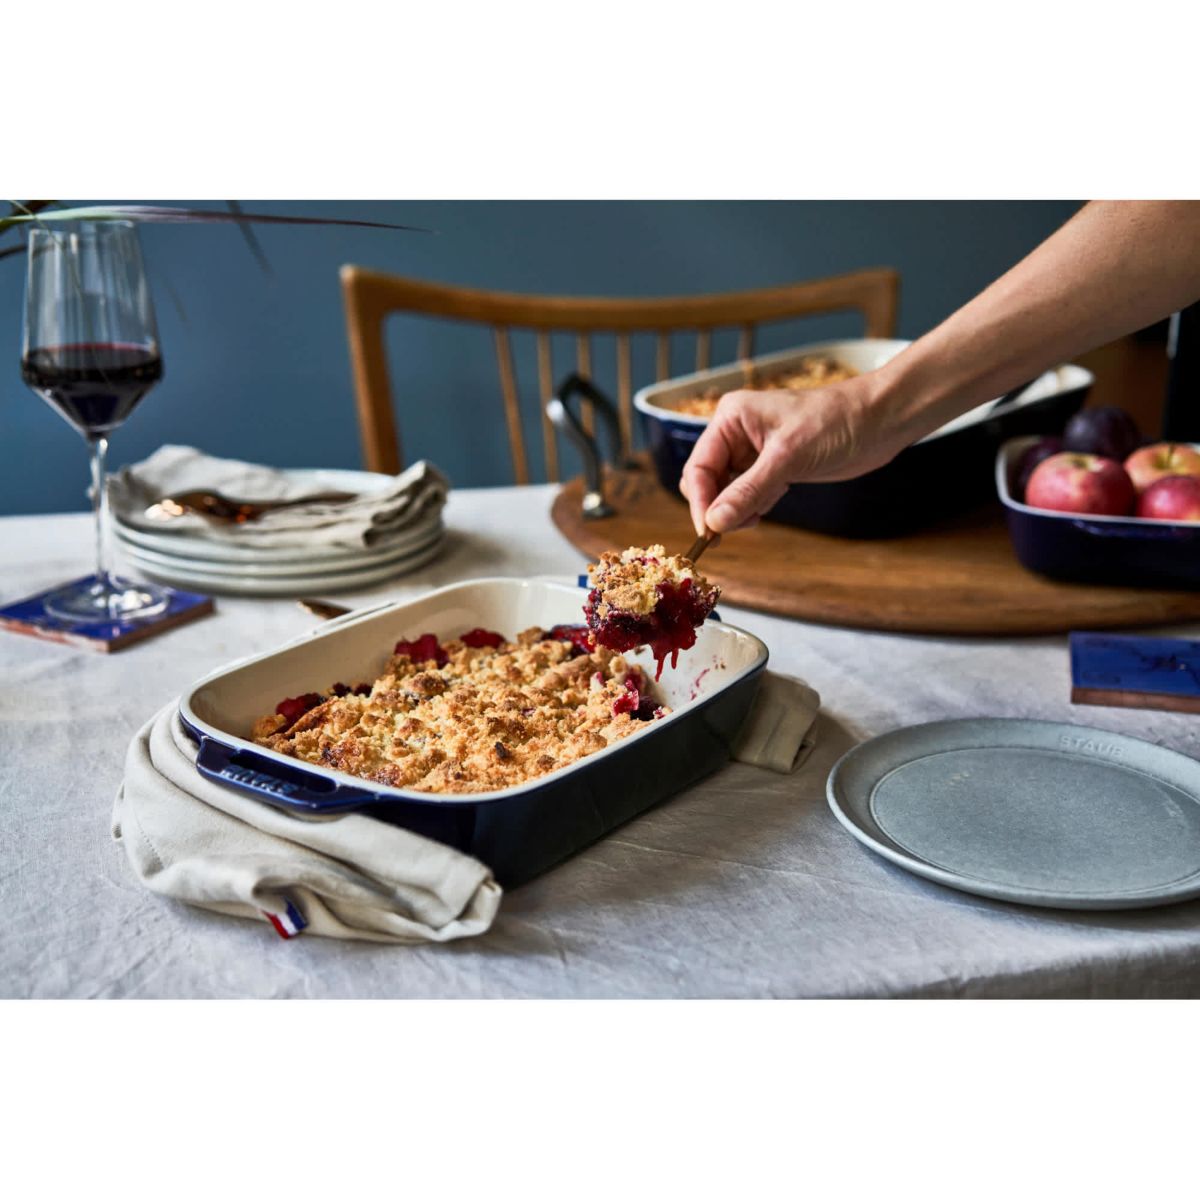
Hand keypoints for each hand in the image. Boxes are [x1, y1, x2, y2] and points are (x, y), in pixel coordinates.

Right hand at [679, 374, 909, 534]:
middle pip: (706, 481)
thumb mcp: (788, 457)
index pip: (699, 467)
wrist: (881, 420)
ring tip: (756, 518)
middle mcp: (737, 434)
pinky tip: (767, 509)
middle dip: (716, 507)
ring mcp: (754, 452)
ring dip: (735, 511)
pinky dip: (752, 508)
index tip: (708, 531)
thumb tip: (714, 521)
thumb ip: (748, 490)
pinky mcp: (773, 468)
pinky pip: (748, 495)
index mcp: (731, 418)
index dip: (700, 501)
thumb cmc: (837, 422)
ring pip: (726, 492)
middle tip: (731, 530)